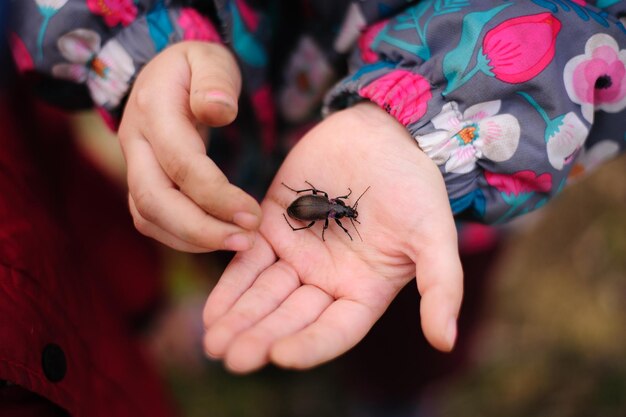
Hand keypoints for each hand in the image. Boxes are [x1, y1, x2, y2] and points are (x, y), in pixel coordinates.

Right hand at [118, 41, 260, 251]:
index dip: (216, 196)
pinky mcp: (141, 183)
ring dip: (193, 239)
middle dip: (200, 229)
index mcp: (153, 110)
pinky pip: (152, 221)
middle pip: (154, 200)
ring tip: (239, 243)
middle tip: (247, 241)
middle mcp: (135, 142)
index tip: (253, 216)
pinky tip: (218, 238)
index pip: (181, 164)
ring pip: (148, 217)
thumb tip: (219, 110)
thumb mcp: (210, 58)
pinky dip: (183, 238)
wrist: (164, 76)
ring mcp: (133, 166)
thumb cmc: (196, 68)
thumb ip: (215, 80)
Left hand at [203, 102, 462, 371]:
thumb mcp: (433, 234)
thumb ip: (441, 285)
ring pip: (263, 295)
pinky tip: (211, 311)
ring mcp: (296, 256)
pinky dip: (230, 284)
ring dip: (238, 318)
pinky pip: (247, 261)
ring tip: (213, 342)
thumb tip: (445, 342)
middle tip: (231, 358)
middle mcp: (326, 281)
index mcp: (363, 291)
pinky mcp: (271, 227)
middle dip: (261, 337)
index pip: (334, 329)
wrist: (380, 135)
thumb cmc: (414, 186)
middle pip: (290, 318)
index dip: (309, 344)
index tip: (280, 355)